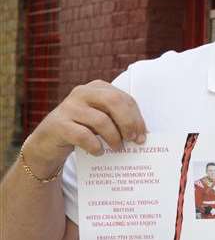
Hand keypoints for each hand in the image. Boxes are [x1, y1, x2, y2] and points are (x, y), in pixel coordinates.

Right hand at [22, 81, 146, 178]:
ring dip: (114, 137)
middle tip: (133, 140)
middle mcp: (82, 93)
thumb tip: (141, 134)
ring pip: (101, 120)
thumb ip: (117, 120)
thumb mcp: (100, 120)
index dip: (136, 117)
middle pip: (114, 101)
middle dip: (128, 122)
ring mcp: (69, 107)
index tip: (142, 135)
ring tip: (118, 148)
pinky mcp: (59, 125)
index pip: (123, 98)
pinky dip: (95, 146)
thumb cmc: (81, 130)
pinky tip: (99, 152)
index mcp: (96, 88)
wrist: (47, 143)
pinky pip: (83, 135)